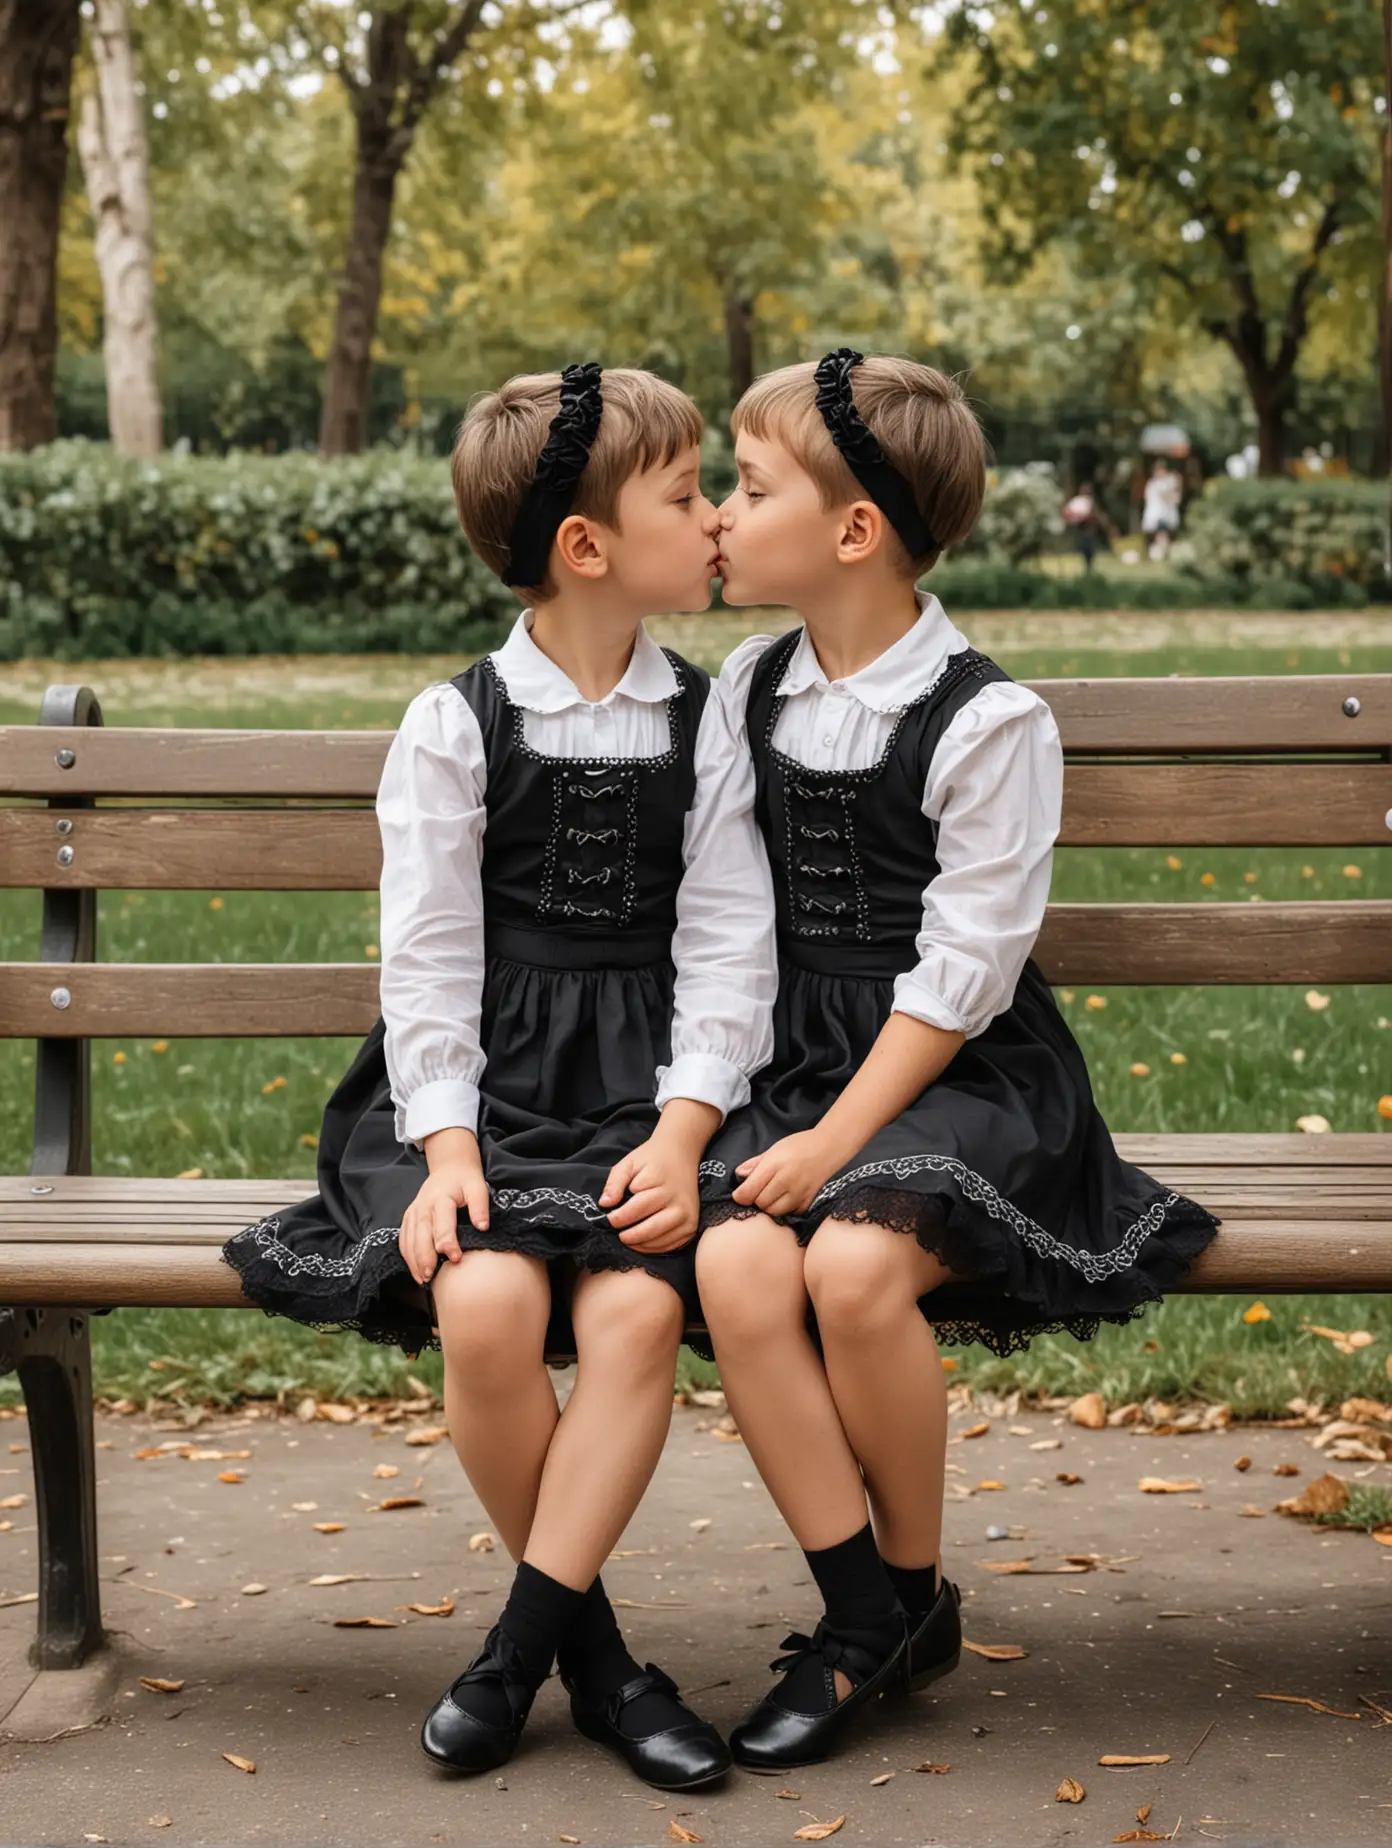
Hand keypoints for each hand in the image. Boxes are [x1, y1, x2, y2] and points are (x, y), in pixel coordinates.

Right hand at [399, 1132, 488, 1285]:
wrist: (449, 1168)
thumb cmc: (465, 1181)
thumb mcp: (478, 1186)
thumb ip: (480, 1206)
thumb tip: (483, 1227)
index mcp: (441, 1197)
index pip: (442, 1223)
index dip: (448, 1242)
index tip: (456, 1259)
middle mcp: (423, 1205)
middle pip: (421, 1233)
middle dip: (424, 1256)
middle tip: (430, 1275)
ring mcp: (414, 1212)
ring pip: (409, 1238)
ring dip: (414, 1260)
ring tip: (422, 1279)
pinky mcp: (409, 1218)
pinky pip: (404, 1239)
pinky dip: (407, 1256)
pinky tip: (415, 1271)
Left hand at [601, 1101, 717, 1254]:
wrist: (681, 1154)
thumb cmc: (652, 1160)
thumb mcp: (629, 1163)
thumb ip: (615, 1182)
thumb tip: (605, 1204)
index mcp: (662, 1184)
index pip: (635, 1209)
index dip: (618, 1218)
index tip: (609, 1218)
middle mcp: (678, 1202)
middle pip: (648, 1229)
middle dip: (627, 1235)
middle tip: (617, 1233)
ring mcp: (688, 1216)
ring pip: (658, 1241)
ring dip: (638, 1244)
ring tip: (626, 1237)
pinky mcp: (691, 1226)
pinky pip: (670, 1245)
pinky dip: (653, 1248)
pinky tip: (641, 1242)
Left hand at [731, 1128, 849, 1218]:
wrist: (828, 1148)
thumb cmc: (799, 1146)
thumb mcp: (773, 1149)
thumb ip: (755, 1163)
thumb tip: (739, 1174)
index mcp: (774, 1165)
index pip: (748, 1191)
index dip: (740, 1195)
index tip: (740, 1193)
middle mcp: (786, 1181)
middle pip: (760, 1204)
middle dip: (756, 1199)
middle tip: (759, 1190)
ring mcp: (798, 1193)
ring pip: (774, 1212)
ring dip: (769, 1206)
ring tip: (773, 1194)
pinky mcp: (807, 1202)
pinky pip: (789, 1213)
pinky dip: (784, 1209)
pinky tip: (786, 1197)